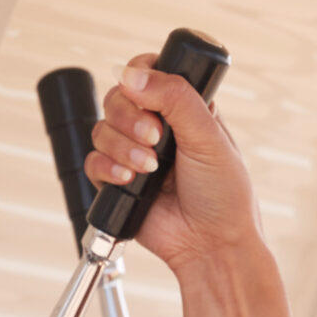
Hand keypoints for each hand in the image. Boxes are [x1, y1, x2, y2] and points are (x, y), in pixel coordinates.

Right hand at [87, 54, 263, 272]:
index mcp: (183, 108)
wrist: (210, 243)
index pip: (147, 72)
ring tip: (149, 168)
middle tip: (154, 138)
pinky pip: (93, 163)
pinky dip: (107, 169)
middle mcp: (156, 127)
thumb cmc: (223, 194)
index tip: (146, 94)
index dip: (139, 77)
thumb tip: (134, 74)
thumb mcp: (208, 136)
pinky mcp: (117, 182)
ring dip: (121, 147)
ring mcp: (134, 153)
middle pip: (117, 97)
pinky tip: (129, 181)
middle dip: (129, 117)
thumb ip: (175, 98)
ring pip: (101, 129)